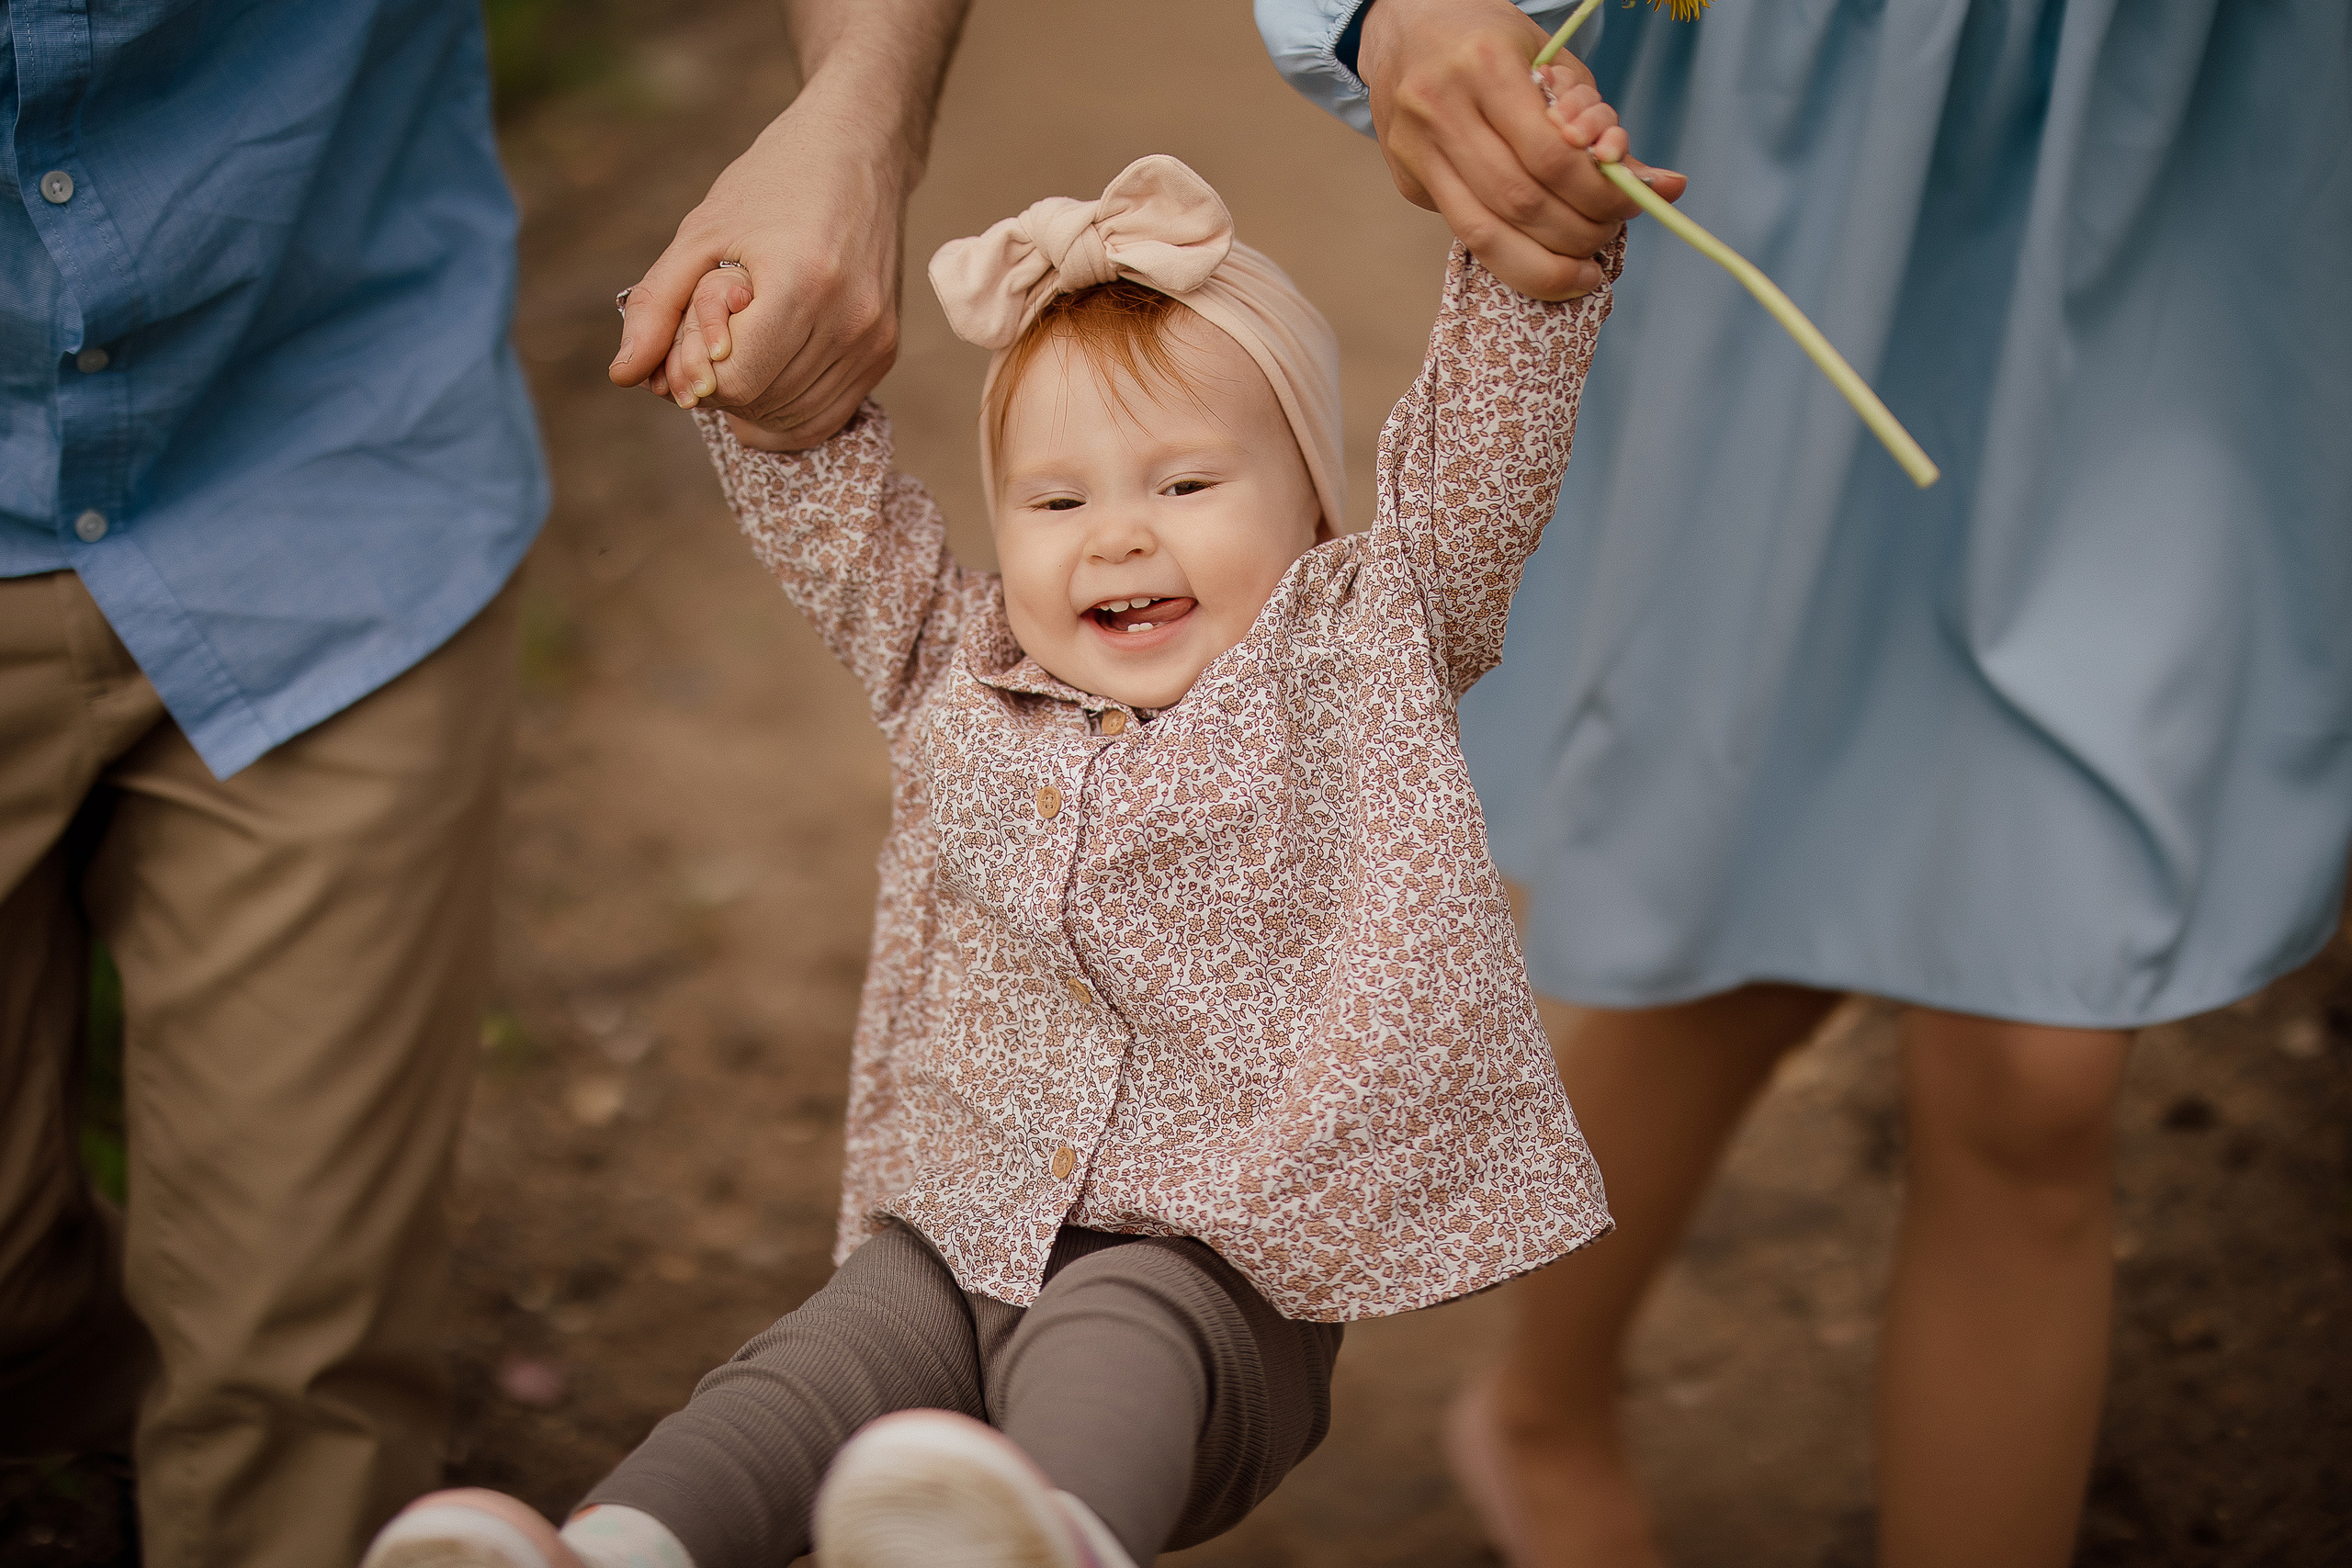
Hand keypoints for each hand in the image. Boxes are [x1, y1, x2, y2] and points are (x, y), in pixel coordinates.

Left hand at [610, 100, 907, 449]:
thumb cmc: (771, 183)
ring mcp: (873, 340)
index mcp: (801, 282)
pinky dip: (786, 413)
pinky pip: (826, 417)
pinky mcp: (885, 351)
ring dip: (751, 401)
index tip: (689, 335)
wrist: (857, 151)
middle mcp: (848, 319)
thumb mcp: (700, 233)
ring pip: (792, 419)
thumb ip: (655, 306)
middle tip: (710, 336)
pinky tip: (765, 379)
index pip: (734, 380)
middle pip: (760, 402)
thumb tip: (624, 375)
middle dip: (718, 384)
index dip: (694, 370)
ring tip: (741, 346)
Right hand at [1356, 0, 1686, 298]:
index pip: (1552, 156)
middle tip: (1607, 235)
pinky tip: (1542, 259)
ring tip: (1582, 269)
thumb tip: (1664, 186)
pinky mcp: (1407, 181)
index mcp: (1485, 66)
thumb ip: (1600, 123)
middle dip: (1577, 232)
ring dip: (1545, 265)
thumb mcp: (1552, 62)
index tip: (1628, 205)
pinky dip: (1512, 257)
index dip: (1597, 193)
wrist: (1404, 30)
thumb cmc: (1489, 41)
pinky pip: (1465, 233)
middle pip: (1521, 202)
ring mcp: (1416, 151)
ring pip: (1485, 235)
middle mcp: (1441, 109)